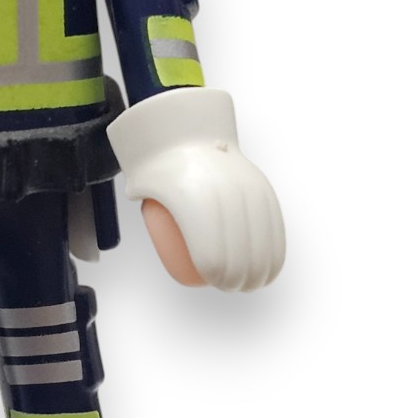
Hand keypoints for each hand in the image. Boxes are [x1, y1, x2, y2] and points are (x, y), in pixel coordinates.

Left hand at [141, 154, 284, 291]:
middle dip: (238, 279)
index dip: (217, 276)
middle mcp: (222, 196)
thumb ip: (144, 214)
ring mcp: (245, 189)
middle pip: (238, 252)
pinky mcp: (261, 185)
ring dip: (260, 271)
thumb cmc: (161, 166)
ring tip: (252, 283)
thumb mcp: (142, 187)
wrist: (189, 132)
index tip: (214, 282)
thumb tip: (148, 238)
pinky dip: (276, 249)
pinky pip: (273, 223)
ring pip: (261, 240)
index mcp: (191, 203)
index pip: (213, 255)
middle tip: (230, 285)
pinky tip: (271, 268)